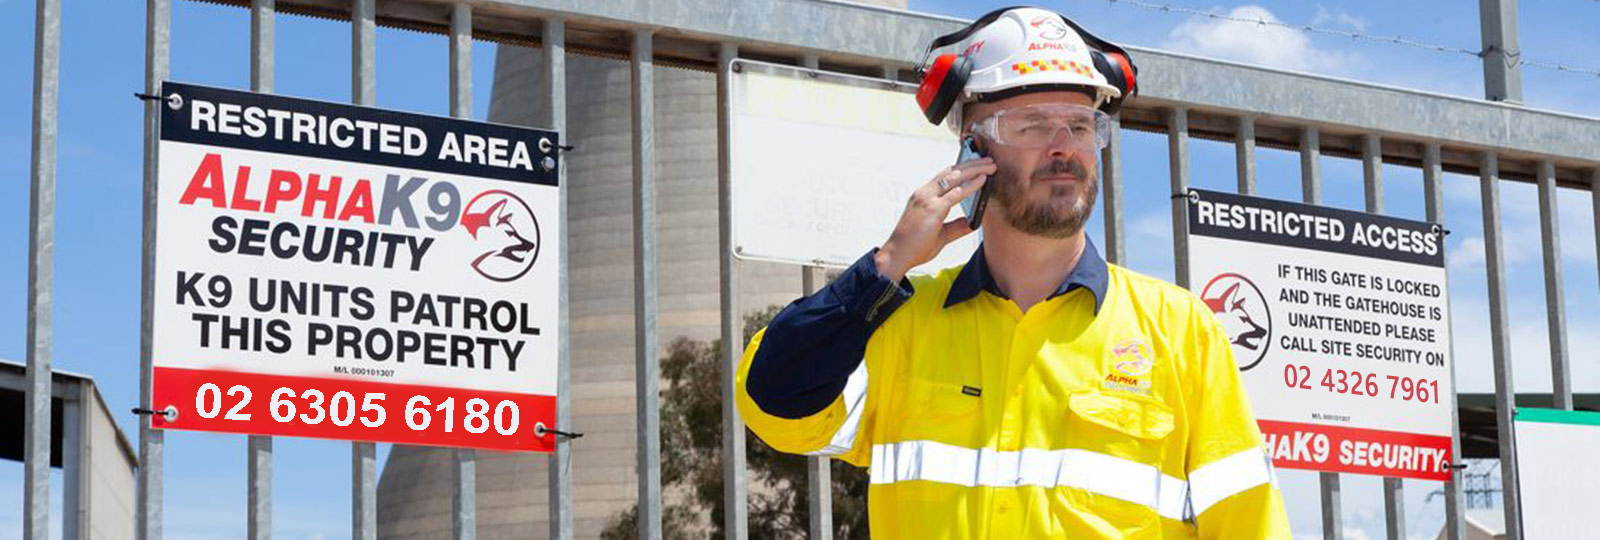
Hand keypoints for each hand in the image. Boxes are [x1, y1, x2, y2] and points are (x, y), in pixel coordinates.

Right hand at [875, 158, 994, 281]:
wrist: (897, 256)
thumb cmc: (915, 246)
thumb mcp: (941, 234)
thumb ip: (956, 226)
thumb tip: (973, 222)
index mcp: (923, 196)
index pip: (944, 176)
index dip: (961, 168)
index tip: (977, 164)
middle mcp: (924, 193)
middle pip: (951, 172)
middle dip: (971, 164)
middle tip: (988, 160)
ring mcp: (927, 199)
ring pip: (954, 177)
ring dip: (974, 169)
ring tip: (990, 166)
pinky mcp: (933, 209)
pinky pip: (956, 193)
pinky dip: (971, 185)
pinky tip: (983, 180)